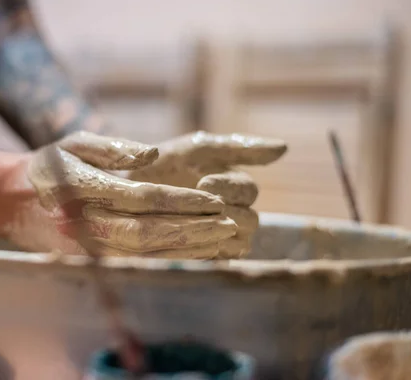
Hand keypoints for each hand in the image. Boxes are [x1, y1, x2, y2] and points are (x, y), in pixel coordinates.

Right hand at [4, 132, 236, 258]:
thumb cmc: (48, 167)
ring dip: (186, 249)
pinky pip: (137, 262)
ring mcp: (89, 246)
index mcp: (84, 189)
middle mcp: (87, 222)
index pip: (141, 198)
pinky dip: (168, 260)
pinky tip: (195, 255)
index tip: (213, 199)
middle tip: (229, 224)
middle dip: (192, 230)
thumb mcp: (73, 144)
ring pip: (146, 252)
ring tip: (222, 240)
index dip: (181, 201)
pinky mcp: (93, 260)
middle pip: (149, 232)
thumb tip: (152, 155)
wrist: (10, 202)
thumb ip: (112, 148)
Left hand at [127, 131, 286, 257]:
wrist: (124, 193)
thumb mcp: (197, 150)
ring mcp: (224, 239)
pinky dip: (205, 253)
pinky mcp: (209, 260)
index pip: (248, 190)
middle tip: (199, 207)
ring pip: (240, 242)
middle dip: (226, 212)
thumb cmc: (163, 167)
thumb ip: (238, 147)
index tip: (203, 182)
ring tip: (193, 226)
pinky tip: (185, 244)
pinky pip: (218, 262)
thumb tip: (285, 148)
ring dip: (219, 234)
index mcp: (235, 186)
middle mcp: (236, 214)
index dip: (229, 186)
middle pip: (251, 219)